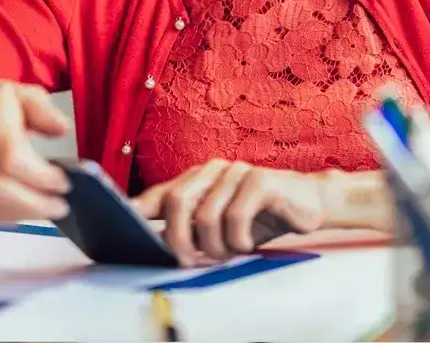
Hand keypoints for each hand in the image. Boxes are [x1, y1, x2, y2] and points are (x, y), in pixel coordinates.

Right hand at [0, 77, 71, 221]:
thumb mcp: (20, 93)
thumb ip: (43, 111)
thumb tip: (62, 130)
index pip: (14, 161)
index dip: (41, 178)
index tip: (64, 183)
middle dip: (35, 205)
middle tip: (60, 207)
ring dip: (20, 214)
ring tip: (44, 211)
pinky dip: (2, 215)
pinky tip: (20, 211)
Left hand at [131, 160, 329, 265]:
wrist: (309, 203)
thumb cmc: (260, 216)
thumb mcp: (222, 223)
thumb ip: (194, 226)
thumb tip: (160, 246)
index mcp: (199, 178)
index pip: (161, 193)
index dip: (137, 208)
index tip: (120, 223)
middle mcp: (213, 170)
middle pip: (176, 202)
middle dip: (179, 239)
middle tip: (191, 260)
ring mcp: (236, 172)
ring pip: (206, 216)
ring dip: (215, 246)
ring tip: (228, 253)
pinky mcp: (260, 181)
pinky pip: (235, 217)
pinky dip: (238, 240)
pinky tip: (248, 243)